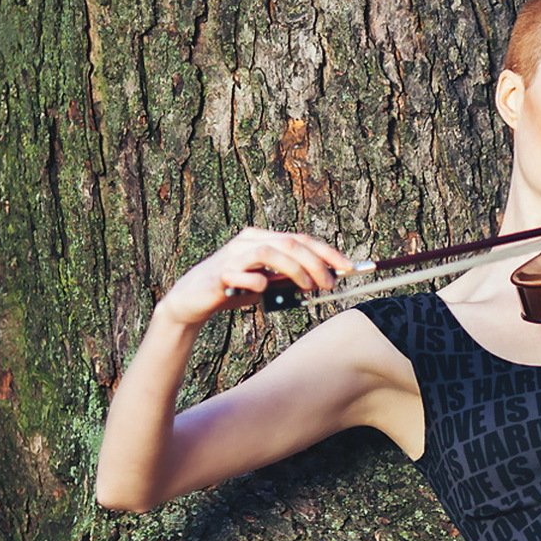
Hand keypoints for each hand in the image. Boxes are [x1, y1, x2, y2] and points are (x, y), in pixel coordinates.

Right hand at [156, 226, 353, 326]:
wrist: (192, 301)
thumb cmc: (233, 289)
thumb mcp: (267, 282)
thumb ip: (289, 277)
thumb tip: (325, 278)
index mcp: (261, 239)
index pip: (301, 238)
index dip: (327, 252)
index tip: (349, 267)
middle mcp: (248, 242)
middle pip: (290, 242)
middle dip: (316, 262)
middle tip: (331, 283)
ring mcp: (232, 256)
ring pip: (270, 251)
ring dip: (295, 269)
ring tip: (308, 287)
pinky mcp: (219, 274)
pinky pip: (243, 273)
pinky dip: (259, 281)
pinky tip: (266, 290)